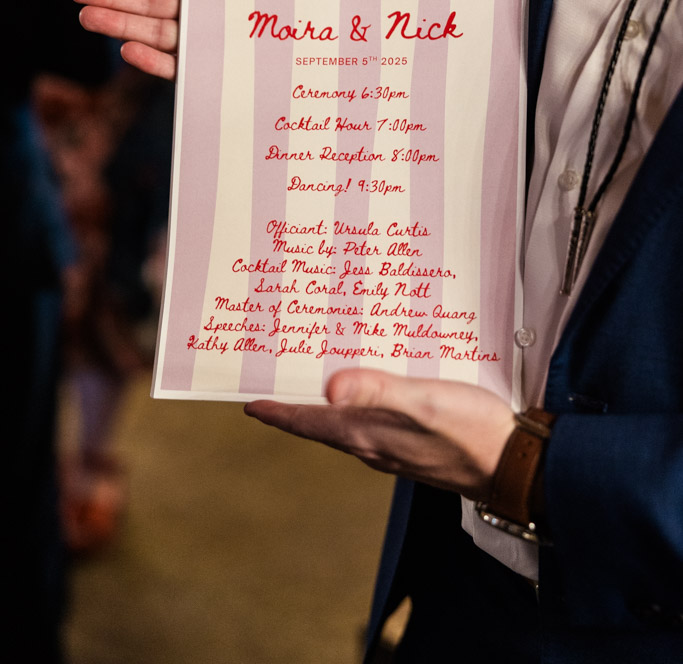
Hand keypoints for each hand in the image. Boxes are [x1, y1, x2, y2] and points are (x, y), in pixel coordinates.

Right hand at [69, 0, 308, 78]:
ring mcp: (207, 44)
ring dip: (122, 25)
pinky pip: (180, 67)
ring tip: (87, 16)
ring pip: (157, 34)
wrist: (338, 39)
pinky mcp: (215, 72)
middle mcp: (204, 14)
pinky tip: (129, 49)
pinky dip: (154, 61)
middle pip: (150, 4)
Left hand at [244, 369, 514, 500]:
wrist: (516, 468)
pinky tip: (370, 388)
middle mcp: (374, 446)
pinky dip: (359, 403)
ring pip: (346, 424)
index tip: (250, 402)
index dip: (278, 412)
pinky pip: (373, 422)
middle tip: (274, 382)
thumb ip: (378, 391)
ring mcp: (394, 448)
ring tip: (313, 381)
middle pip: (321, 425)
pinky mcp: (415, 444)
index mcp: (368, 434)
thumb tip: (328, 389)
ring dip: (325, 405)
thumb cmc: (471, 431)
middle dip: (296, 406)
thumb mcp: (424, 402)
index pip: (309, 423)